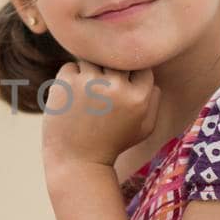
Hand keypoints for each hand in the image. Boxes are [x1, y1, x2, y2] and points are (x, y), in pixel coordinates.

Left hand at [41, 59, 160, 168]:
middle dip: (108, 68)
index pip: (140, 64)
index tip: (120, 84)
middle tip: (100, 89)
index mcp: (139, 98)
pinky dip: (70, 78)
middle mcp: (116, 87)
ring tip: (85, 95)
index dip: (129, 72)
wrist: (77, 162)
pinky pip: (71, 66)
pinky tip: (72, 99)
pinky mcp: (67, 83)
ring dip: (88, 72)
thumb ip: (153, 101)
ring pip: (92, 58)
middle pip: (115, 57)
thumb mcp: (143, 129)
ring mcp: (90, 83)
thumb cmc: (112, 144)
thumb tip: (150, 72)